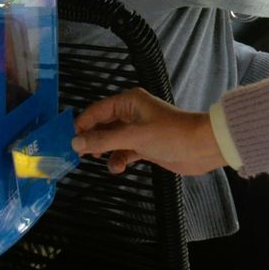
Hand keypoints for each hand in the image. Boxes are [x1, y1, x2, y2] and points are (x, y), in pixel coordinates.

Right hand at [72, 88, 227, 176]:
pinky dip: (119, 159)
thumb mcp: (134, 137)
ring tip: (99, 160)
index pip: (98, 110)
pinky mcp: (145, 146)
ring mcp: (138, 130)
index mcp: (129, 102)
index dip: (82, 124)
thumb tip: (76, 142)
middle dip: (92, 139)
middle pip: (103, 125)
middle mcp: (132, 113)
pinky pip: (124, 151)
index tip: (67, 139)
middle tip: (78, 154)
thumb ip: (103, 140)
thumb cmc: (170, 134)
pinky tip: (118, 167)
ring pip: (112, 140)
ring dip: (105, 151)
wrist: (201, 147)